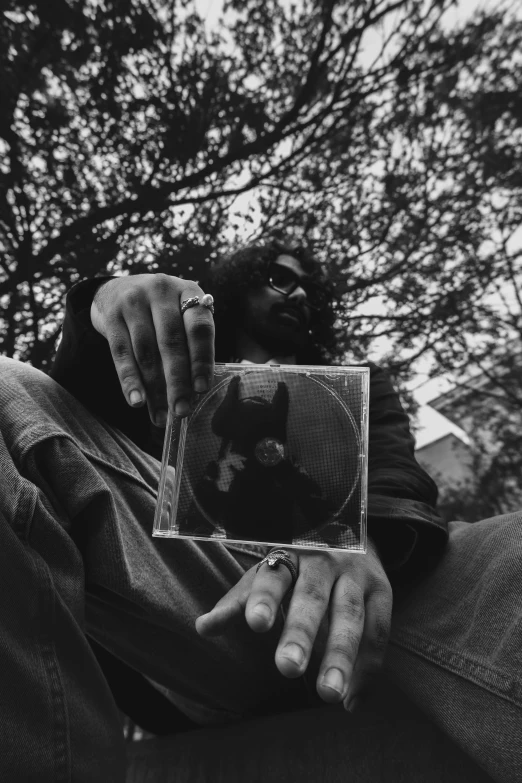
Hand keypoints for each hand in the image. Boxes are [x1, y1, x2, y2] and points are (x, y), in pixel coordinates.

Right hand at [90, 274, 213, 425]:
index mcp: (188, 291)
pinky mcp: (110, 315)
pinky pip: (121, 353)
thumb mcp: (180, 313)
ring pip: (146, 352)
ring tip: (161, 416)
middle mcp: (161, 291)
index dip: (202, 360)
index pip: (199, 327)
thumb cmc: (160, 311)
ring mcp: (133, 301)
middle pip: (171, 343)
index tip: (202, 389)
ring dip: (154, 389)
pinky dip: (129, 380)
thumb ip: (190, 344)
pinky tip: (137, 401)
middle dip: (177, 382)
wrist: (116, 289)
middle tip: (181, 411)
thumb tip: (193, 394)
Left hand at [196, 540, 391, 709]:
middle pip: (312, 597)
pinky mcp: (382, 590)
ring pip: (350, 616)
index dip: (264, 598)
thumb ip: (239, 602)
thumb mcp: (266, 574)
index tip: (255, 625)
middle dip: (301, 632)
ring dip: (341, 657)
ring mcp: (355, 574)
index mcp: (288, 554)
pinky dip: (369, 668)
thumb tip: (202, 628)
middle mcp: (323, 561)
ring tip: (329, 696)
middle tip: (286, 668)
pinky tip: (353, 700)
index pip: (273, 575)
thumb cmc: (297, 566)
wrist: (350, 532)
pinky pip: (379, 631)